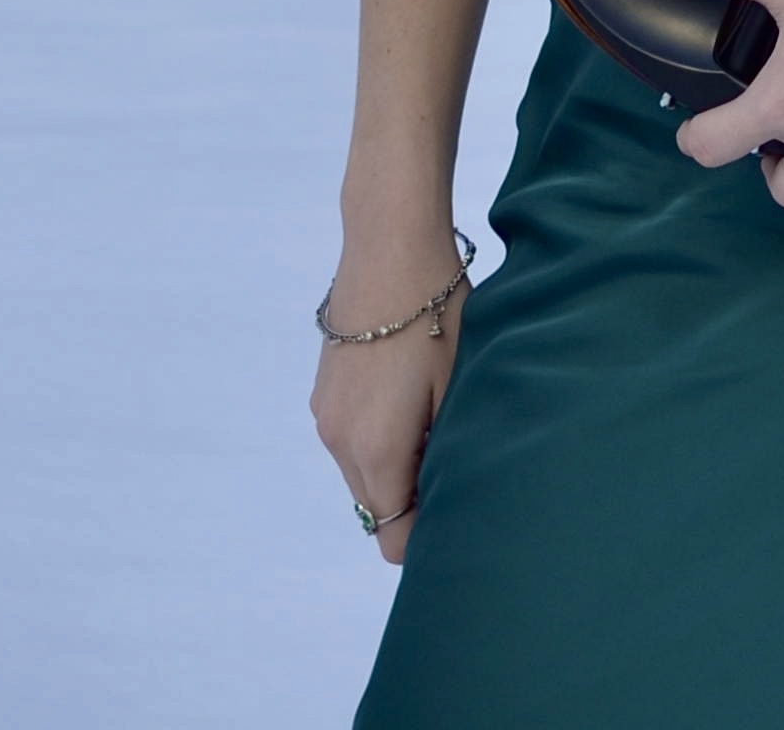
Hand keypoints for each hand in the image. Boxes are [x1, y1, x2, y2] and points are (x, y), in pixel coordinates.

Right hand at [309, 216, 466, 565]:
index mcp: (375, 451)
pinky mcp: (322, 392)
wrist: (388, 245)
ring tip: (435, 417)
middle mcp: (338, 442)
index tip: (461, 506)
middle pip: (376, 509)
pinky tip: (408, 393)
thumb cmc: (438, 316)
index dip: (428, 535)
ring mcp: (324, 415)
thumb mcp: (457, 390)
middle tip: (458, 458)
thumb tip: (448, 504)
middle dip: (413, 500)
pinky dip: (378, 437)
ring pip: (362, 473)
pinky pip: (351, 439)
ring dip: (396, 465)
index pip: (393, 537)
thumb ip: (447, 458)